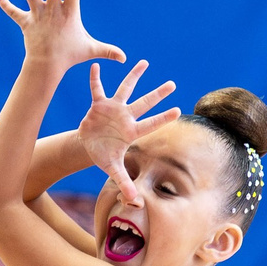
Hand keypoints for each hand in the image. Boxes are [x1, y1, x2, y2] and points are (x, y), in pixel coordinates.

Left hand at [0, 0, 121, 70]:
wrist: (47, 66)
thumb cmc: (70, 56)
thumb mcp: (90, 50)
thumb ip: (108, 51)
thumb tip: (126, 58)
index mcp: (69, 13)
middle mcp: (53, 11)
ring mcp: (38, 16)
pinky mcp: (26, 23)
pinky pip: (14, 13)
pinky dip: (5, 5)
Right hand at [79, 60, 179, 206]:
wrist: (88, 146)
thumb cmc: (104, 155)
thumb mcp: (113, 169)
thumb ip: (124, 183)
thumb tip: (135, 203)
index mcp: (131, 131)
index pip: (151, 123)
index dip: (163, 118)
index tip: (178, 110)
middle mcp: (125, 117)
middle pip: (144, 103)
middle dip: (157, 94)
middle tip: (172, 84)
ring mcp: (113, 109)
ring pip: (125, 89)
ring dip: (134, 76)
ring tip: (144, 63)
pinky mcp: (98, 105)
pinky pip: (96, 89)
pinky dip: (95, 78)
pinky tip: (95, 66)